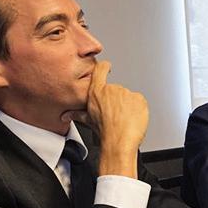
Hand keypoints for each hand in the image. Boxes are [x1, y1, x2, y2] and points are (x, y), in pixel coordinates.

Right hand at [88, 60, 148, 177]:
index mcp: (97, 92)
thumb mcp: (89, 121)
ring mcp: (126, 93)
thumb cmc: (105, 132)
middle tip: (116, 115)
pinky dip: (138, 109)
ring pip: (129, 97)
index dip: (104, 67)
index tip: (107, 67)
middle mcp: (112, 89)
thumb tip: (68, 115)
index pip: (100, 70)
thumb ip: (78, 114)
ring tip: (124, 120)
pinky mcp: (139, 98)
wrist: (119, 140)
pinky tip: (133, 119)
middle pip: (116, 90)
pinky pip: (139, 102)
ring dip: (128, 106)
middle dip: (117, 101)